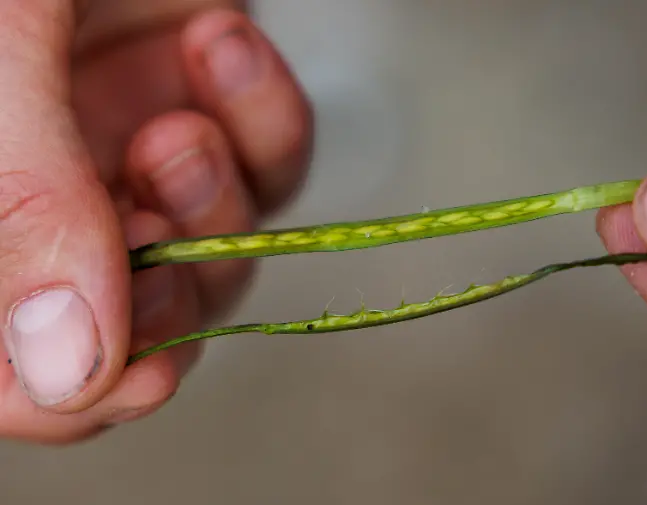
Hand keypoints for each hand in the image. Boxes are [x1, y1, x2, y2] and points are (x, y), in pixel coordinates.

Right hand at [0, 1, 311, 443]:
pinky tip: (219, 43)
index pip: (15, 371)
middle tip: (158, 198)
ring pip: (217, 251)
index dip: (80, 393)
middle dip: (169, 285)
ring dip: (217, 200)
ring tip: (184, 112)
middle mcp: (50, 194)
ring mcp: (133, 150)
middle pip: (139, 321)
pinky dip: (265, 118)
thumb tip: (71, 370)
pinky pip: (270, 159)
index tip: (145, 377)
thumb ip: (22, 206)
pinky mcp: (209, 99)